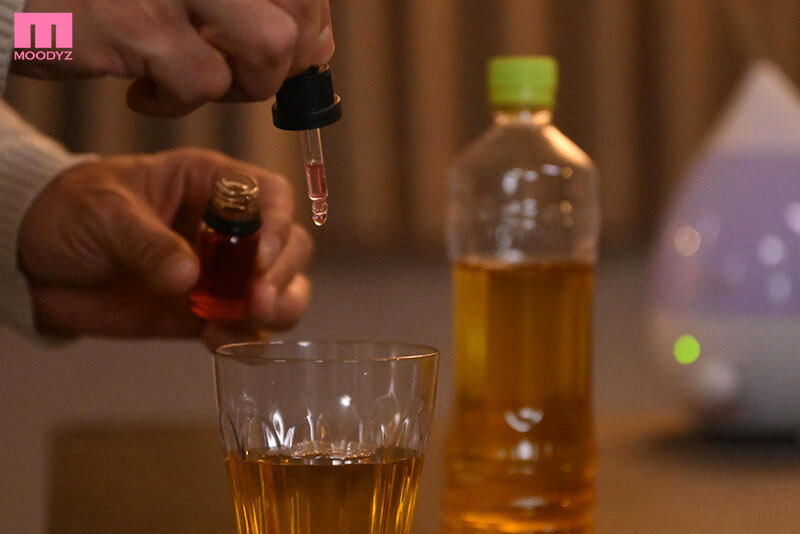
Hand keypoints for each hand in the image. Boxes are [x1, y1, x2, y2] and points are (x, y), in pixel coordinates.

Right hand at [14, 0, 333, 115]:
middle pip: (297, 18)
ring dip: (237, 84)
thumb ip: (250, 4)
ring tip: (189, 79)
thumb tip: (317, 43)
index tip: (286, 53)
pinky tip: (141, 91)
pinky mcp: (139, 22)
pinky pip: (201, 82)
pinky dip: (175, 102)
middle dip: (280, 64)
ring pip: (268, 47)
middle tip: (233, 73)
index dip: (308, 28)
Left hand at [18, 148, 312, 347]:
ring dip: (276, 309)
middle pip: (289, 246)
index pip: (271, 195)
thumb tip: (189, 276)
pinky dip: (245, 338)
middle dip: (282, 275)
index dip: (278, 224)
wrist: (34, 261)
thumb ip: (147, 243)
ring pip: (281, 290)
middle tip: (257, 301)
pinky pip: (245, 327)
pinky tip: (218, 342)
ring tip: (246, 321)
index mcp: (210, 184)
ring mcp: (220, 273)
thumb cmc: (72, 211)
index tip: (262, 257)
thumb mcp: (105, 213)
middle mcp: (228, 228)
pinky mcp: (204, 312)